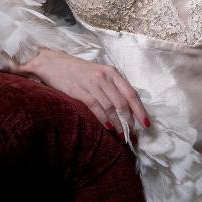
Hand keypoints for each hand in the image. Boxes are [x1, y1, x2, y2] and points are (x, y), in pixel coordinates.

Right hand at [6, 48, 149, 139]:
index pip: (131, 93)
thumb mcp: (100, 74)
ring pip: (111, 108)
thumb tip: (127, 109)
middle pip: (123, 103)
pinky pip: (96, 107)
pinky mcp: (80, 91)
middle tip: (133, 137)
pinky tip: (108, 129)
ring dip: (118, 125)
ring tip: (122, 137)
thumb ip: (113, 87)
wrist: (55, 64)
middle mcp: (105, 77)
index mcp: (113, 73)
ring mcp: (93, 84)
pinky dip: (104, 119)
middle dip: (130, 122)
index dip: (140, 110)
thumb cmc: (79, 72)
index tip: (146, 125)